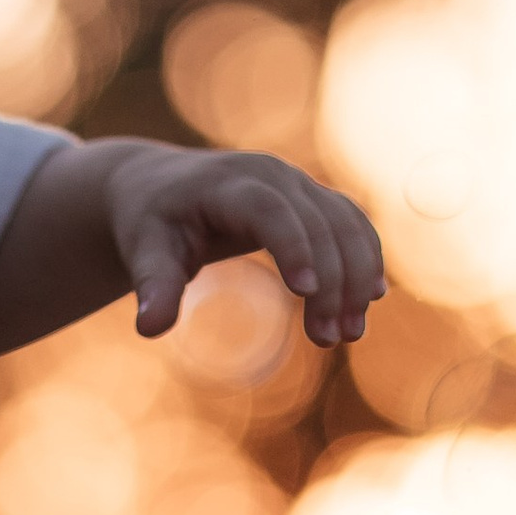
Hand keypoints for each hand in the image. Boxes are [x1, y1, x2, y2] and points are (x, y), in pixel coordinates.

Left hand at [105, 141, 384, 346]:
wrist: (158, 186)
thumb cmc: (149, 223)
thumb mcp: (143, 251)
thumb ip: (152, 285)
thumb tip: (149, 328)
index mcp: (226, 183)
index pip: (268, 210)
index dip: (292, 246)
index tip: (304, 293)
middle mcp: (270, 175)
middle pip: (316, 222)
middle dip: (331, 281)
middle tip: (329, 339)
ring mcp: (296, 183)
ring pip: (345, 223)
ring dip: (357, 275)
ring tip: (351, 333)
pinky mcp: (311, 198)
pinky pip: (351, 223)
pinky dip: (365, 258)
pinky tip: (372, 300)